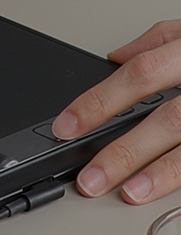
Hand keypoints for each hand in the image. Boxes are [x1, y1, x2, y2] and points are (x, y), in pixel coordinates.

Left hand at [52, 20, 180, 203]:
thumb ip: (160, 41)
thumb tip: (116, 57)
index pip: (139, 74)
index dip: (99, 101)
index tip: (67, 125)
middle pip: (167, 118)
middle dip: (123, 150)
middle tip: (89, 178)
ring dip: (161, 172)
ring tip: (129, 192)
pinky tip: (168, 193)